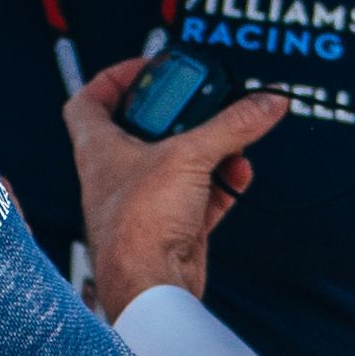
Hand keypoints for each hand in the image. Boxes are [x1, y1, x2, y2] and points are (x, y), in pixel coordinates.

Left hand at [67, 53, 294, 315]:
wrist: (150, 287)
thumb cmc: (138, 227)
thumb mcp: (189, 157)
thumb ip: (232, 125)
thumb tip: (266, 101)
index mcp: (99, 148)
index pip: (89, 101)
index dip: (114, 78)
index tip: (147, 68)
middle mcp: (118, 173)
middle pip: (146, 128)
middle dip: (181, 115)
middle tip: (205, 103)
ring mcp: (146, 201)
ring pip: (179, 163)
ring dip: (210, 151)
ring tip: (232, 141)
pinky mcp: (172, 226)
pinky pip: (201, 195)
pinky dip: (222, 184)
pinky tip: (238, 174)